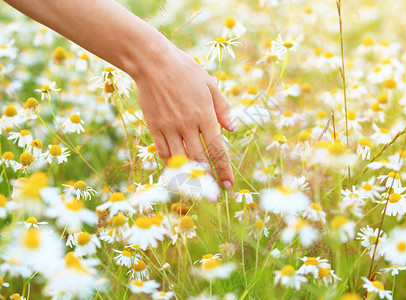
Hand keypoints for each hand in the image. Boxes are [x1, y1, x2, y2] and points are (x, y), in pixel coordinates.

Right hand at [133, 41, 236, 190]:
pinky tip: (178, 168)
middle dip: (209, 180)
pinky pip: (162, 152)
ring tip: (198, 187)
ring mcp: (168, 128)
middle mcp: (187, 125)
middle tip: (214, 195)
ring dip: (190, 176)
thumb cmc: (185, 70)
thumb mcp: (210, 84)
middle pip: (200, 160)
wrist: (152, 62)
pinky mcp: (154, 127)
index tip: (228, 186)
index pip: (217, 150)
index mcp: (204, 115)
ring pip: (180, 159)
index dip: (224, 170)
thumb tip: (233, 129)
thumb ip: (222, 109)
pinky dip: (171, 163)